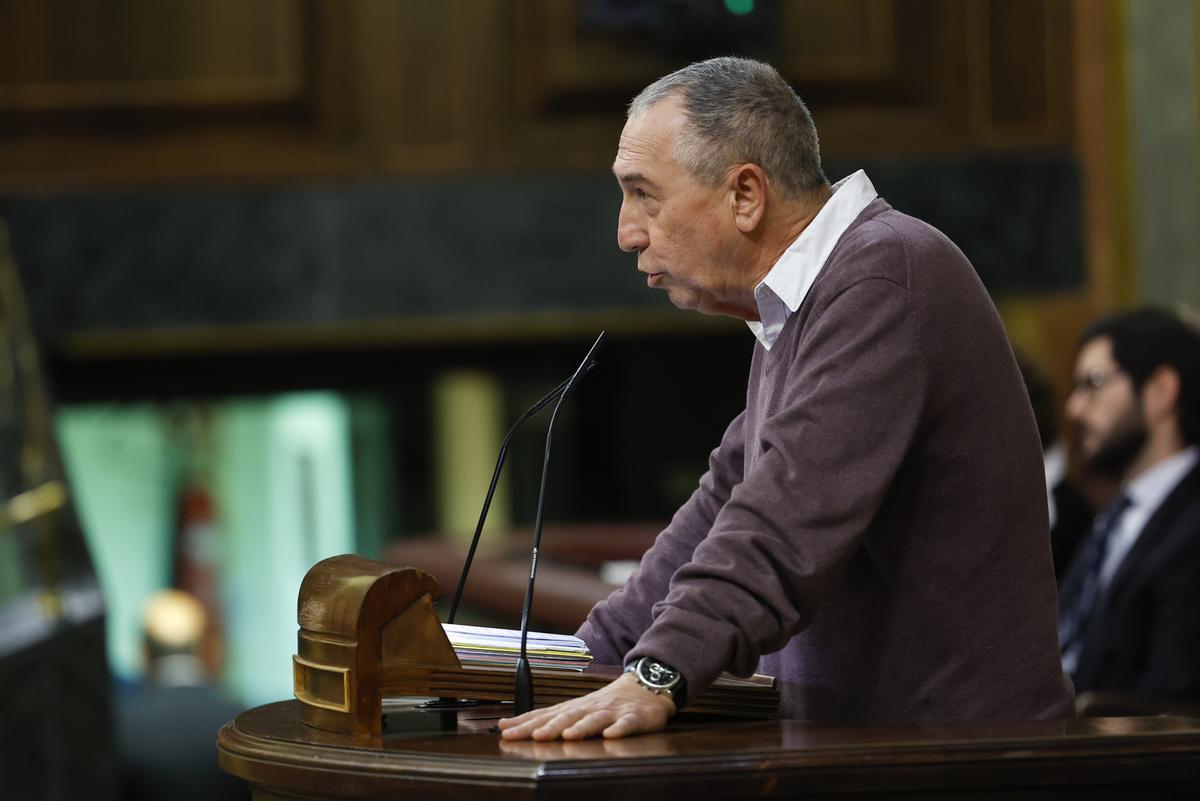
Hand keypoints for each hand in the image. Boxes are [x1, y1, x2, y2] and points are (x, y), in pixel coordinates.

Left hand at [497, 672, 675, 740]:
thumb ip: (550, 718)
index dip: (526, 723)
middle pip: (567, 716)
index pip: (546, 715)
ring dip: (580, 727)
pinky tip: (611, 735)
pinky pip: (627, 724)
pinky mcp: (634, 717)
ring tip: (567, 735)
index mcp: (574, 707)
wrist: (645, 685)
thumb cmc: (607, 703)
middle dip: (549, 726)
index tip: (505, 730)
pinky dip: (619, 729)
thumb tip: (514, 726)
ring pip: (594, 719)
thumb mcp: (577, 709)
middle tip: (533, 735)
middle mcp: (590, 707)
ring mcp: (612, 711)